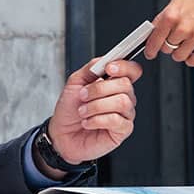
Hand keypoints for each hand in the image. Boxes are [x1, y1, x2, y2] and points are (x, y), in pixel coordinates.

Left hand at [42, 58, 142, 175]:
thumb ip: (91, 68)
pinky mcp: (122, 130)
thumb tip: (106, 59)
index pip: (132, 70)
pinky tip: (88, 122)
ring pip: (122, 102)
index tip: (108, 68)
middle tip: (83, 95)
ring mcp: (125, 114)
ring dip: (96, 106)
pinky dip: (97, 120)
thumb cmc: (69, 110)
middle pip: (126, 84)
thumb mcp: (75, 82)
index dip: (124, 66)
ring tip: (83, 111)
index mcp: (114, 83)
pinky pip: (116, 120)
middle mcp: (123, 97)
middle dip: (99, 89)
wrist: (61, 134)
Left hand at [144, 0, 193, 66]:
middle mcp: (183, 27)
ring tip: (185, 43)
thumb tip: (156, 29)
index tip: (150, 52)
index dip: (150, 48)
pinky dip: (191, 58)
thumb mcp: (179, 0)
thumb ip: (167, 16)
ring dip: (179, 52)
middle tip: (173, 39)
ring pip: (179, 56)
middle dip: (167, 45)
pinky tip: (193, 50)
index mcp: (172, 15)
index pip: (155, 38)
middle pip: (166, 48)